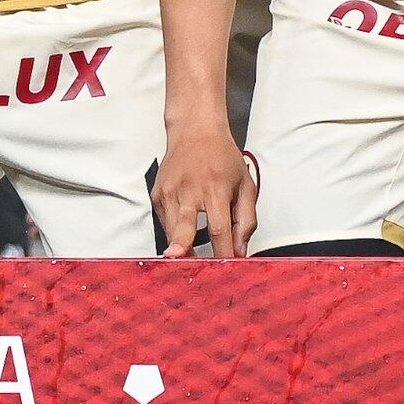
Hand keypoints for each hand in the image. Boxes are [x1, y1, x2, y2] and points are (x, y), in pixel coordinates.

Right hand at [154, 122, 260, 257]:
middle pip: (184, 230)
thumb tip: (240, 251)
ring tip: (191, 263)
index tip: (226, 270)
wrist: (194, 130)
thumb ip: (246, 219)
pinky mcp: (157, 194)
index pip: (218, 228)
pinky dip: (174, 233)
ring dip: (182, 249)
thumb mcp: (245, 184)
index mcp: (215, 188)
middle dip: (185, 252)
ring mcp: (169, 192)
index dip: (222, 253)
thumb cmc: (223, 158)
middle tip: (188, 273)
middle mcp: (189, 190)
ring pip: (171, 231)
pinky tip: (184, 233)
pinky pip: (165, 223)